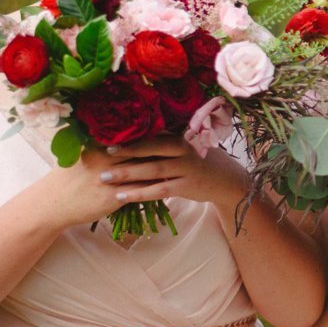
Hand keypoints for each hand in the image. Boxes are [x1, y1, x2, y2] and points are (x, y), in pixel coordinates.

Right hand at [37, 144, 173, 230]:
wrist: (52, 204)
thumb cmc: (65, 179)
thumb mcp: (80, 155)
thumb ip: (99, 144)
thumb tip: (115, 135)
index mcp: (100, 146)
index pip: (132, 136)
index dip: (152, 133)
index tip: (171, 129)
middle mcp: (107, 159)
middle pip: (143, 150)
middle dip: (163, 148)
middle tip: (184, 144)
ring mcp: (111, 179)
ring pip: (145, 171)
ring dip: (164, 168)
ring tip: (180, 165)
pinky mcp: (113, 197)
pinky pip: (141, 191)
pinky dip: (155, 188)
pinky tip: (169, 187)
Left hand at [92, 134, 248, 213]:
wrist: (224, 179)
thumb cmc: (199, 159)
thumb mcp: (185, 145)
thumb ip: (164, 139)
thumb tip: (134, 130)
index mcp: (181, 136)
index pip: (153, 133)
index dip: (131, 135)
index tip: (108, 136)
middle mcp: (183, 149)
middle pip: (151, 149)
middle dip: (126, 152)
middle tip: (103, 154)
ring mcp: (186, 168)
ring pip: (152, 171)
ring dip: (127, 174)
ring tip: (104, 177)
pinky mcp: (186, 187)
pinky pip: (158, 190)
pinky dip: (139, 193)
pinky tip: (121, 196)